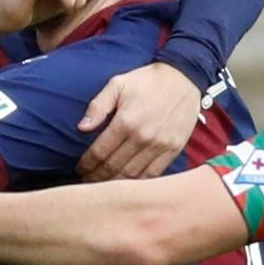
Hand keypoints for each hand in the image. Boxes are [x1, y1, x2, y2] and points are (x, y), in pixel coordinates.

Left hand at [76, 62, 201, 180]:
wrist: (183, 78)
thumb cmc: (147, 81)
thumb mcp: (117, 84)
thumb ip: (98, 106)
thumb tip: (82, 128)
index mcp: (125, 121)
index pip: (100, 152)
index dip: (86, 164)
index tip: (80, 168)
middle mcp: (142, 137)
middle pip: (113, 166)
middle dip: (96, 177)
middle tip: (87, 181)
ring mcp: (159, 145)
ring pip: (132, 175)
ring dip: (115, 183)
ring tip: (103, 186)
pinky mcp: (173, 150)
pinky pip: (153, 174)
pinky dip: (139, 183)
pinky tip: (128, 185)